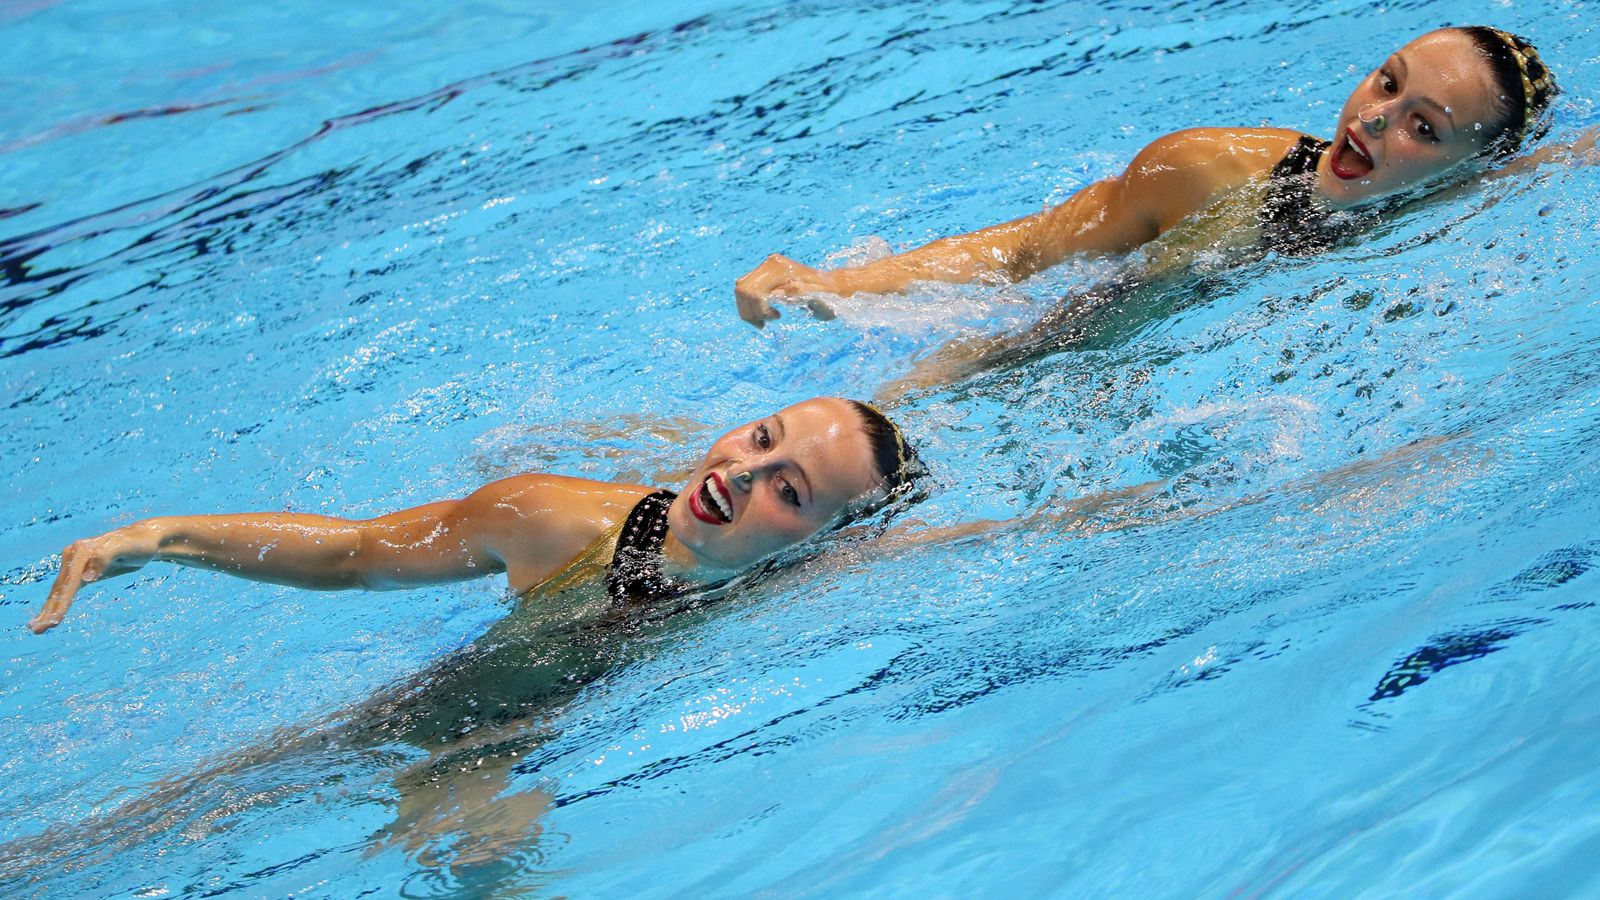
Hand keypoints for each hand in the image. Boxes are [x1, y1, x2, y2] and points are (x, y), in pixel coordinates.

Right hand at [29, 526, 155, 633]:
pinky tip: (49, 617)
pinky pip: (66, 591)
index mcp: (82, 550)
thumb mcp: (125, 548)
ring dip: (47, 611)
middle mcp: (73, 555)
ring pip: (59, 591)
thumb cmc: (136, 544)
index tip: (54, 621)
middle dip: (49, 610)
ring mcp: (75, 564)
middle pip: (60, 588)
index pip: (70, 582)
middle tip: (37, 630)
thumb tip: (86, 578)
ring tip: (36, 629)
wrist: (144, 539)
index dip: (61, 603)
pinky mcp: (81, 572)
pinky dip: (57, 605)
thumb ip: (105, 558)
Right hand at [733, 254, 838, 327]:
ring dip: (748, 310)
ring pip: (740, 290)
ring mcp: (766, 266)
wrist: (834, 286)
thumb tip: (776, 294)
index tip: (777, 317)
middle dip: (751, 311)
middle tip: (765, 323)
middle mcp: (772, 263)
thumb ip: (800, 293)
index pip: (756, 292)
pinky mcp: (764, 272)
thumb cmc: (830, 296)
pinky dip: (748, 305)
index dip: (761, 311)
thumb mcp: (820, 299)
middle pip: (744, 290)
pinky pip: (744, 289)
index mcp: (783, 269)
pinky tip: (763, 314)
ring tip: (764, 320)